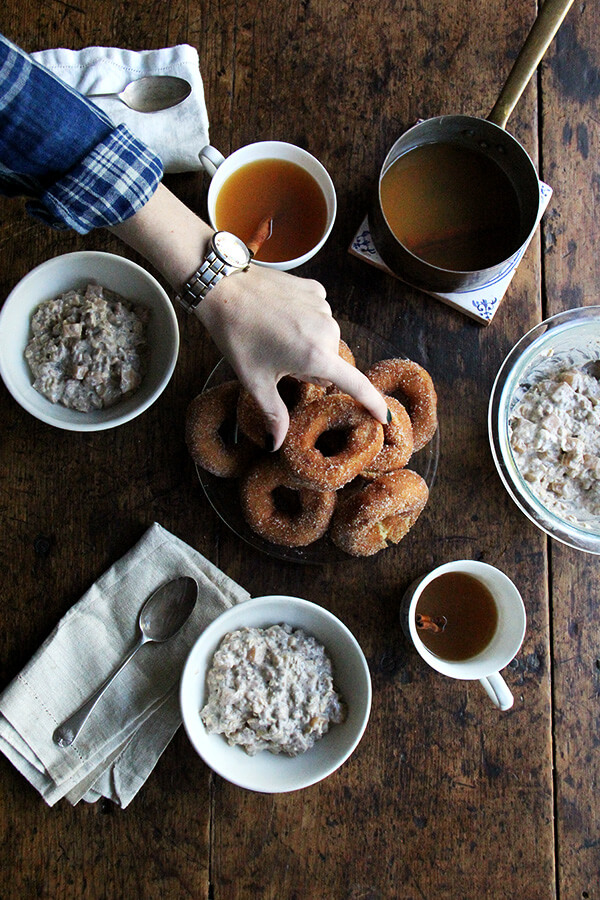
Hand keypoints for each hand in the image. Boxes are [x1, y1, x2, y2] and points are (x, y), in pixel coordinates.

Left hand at [195, 264, 388, 449]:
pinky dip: (304, 320)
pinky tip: (281, 316)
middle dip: (311, 368)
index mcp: (315, 356)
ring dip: (308, 344)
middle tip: (280, 361)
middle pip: (330, 362)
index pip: (356, 385)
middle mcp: (327, 330)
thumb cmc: (238, 335)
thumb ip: (274, 414)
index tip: (385, 417)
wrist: (223, 287)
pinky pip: (317, 315)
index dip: (372, 403)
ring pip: (323, 338)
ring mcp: (322, 306)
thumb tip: (276, 445)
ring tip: (276, 336)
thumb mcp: (255, 380)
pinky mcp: (316, 289)